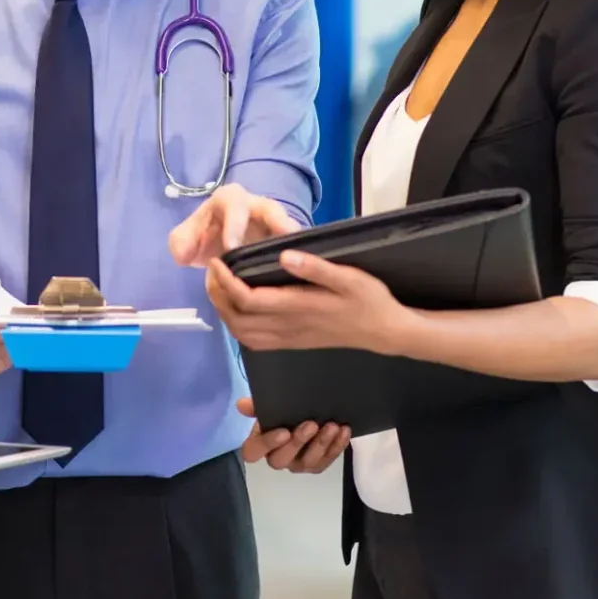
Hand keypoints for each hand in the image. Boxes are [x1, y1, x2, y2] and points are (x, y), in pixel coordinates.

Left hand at [169, 184, 300, 267]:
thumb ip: (180, 243)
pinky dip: (300, 255)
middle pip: (271, 209)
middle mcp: (256, 205)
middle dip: (278, 222)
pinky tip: (305, 271)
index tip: (231, 247)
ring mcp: (275, 221)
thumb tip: (185, 253)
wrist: (217, 245)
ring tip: (304, 257)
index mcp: (229, 199)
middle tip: (284, 238)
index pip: (234, 206)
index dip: (234, 225)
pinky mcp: (285, 238)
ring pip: (288, 226)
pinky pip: (295, 243)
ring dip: (294, 240)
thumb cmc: (203, 236)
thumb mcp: (184, 239)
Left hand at [206, 251, 412, 354]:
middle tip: (212, 271)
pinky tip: (237, 307)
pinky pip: (254, 341)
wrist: (385, 332)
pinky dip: (237, 326)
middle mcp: (288, 327)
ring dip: (224, 311)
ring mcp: (288, 338)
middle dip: (218, 297)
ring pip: (242, 334)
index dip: (226, 282)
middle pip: (237, 320)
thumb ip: (316, 267)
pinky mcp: (292, 343)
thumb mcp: (350, 277)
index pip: (248, 299)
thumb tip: (284, 255)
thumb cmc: (370, 300)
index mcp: (298, 307)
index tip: (217, 261)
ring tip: (219, 286)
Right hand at [237, 397, 349, 472]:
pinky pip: (327, 460)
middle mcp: (277, 458)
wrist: (306, 413)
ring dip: (321, 444)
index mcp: (260, 444)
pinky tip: (343, 431)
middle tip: (311, 425)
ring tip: (331, 426)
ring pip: (308, 462)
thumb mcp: (269, 405)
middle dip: (298, 442)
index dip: (267, 444)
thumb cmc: (282, 411)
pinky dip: (336, 446)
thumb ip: (257, 406)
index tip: (283, 431)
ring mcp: (298, 464)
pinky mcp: (317, 465)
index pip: (253, 452)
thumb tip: (242, 405)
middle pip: (282, 459)